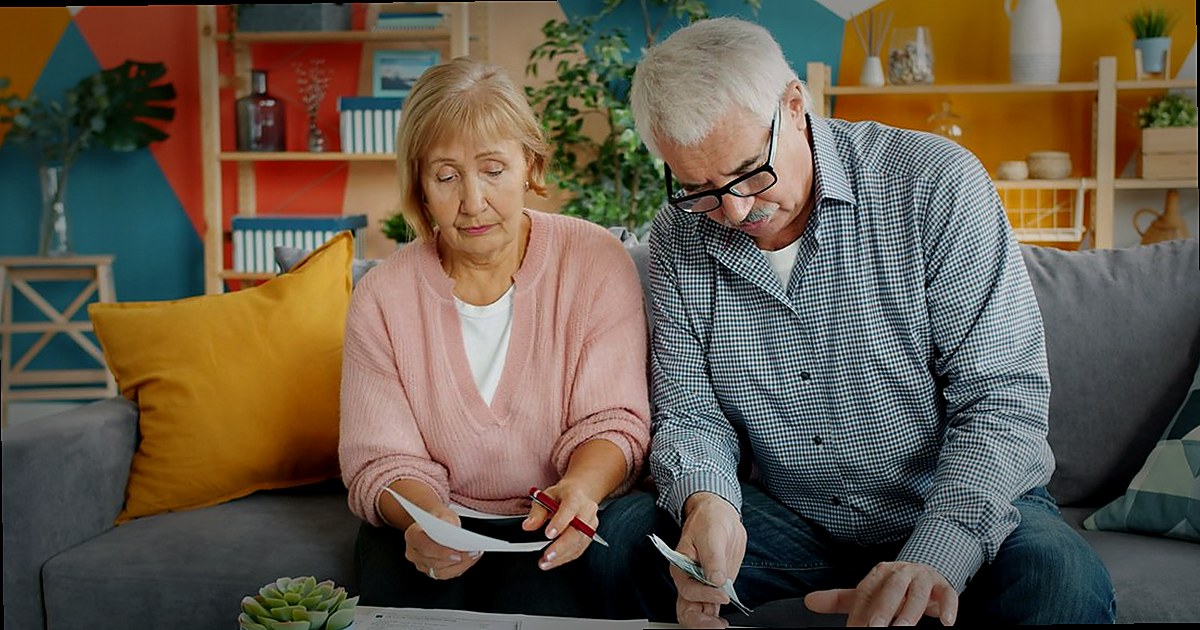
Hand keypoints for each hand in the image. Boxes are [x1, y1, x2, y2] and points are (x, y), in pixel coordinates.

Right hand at [404, 504, 481, 580]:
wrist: (434, 524)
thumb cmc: (438, 519)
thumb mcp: (443, 514)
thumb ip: (447, 521)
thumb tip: (455, 534)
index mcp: (412, 536)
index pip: (425, 547)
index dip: (441, 552)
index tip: (458, 554)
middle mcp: (413, 552)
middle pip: (434, 562)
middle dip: (455, 560)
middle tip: (473, 553)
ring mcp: (421, 564)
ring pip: (440, 572)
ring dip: (460, 565)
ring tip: (475, 555)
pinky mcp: (430, 571)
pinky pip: (445, 574)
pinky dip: (460, 568)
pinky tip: (471, 559)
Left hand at [523, 481, 599, 569]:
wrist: (578, 494)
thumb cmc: (561, 496)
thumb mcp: (545, 497)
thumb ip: (537, 512)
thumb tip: (528, 525)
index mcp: (575, 496)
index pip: (570, 508)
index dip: (560, 522)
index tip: (548, 534)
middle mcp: (587, 510)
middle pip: (577, 530)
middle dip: (562, 546)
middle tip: (547, 556)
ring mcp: (590, 523)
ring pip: (579, 543)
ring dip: (562, 555)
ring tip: (546, 562)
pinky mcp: (590, 535)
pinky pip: (580, 549)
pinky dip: (566, 557)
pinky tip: (554, 562)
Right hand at [673, 493, 746, 628]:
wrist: (719, 515)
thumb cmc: (709, 519)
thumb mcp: (711, 534)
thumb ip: (713, 558)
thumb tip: (716, 580)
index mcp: (680, 566)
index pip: (688, 589)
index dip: (705, 595)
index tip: (722, 593)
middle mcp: (688, 579)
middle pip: (686, 609)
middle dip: (699, 622)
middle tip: (716, 626)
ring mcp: (701, 586)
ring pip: (696, 613)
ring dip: (706, 624)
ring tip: (720, 627)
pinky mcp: (714, 588)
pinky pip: (710, 609)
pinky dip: (715, 619)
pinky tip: (723, 623)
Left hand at [804, 561, 957, 626]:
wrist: (927, 570)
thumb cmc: (893, 588)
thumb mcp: (868, 593)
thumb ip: (839, 599)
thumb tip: (809, 601)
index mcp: (880, 573)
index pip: (868, 592)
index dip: (861, 612)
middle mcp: (902, 572)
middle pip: (892, 588)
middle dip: (883, 610)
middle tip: (874, 629)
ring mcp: (924, 578)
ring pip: (918, 593)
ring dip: (911, 612)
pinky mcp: (943, 586)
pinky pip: (948, 595)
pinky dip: (949, 607)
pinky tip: (946, 623)